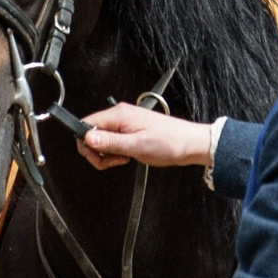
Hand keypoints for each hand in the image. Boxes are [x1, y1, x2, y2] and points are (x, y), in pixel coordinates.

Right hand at [77, 104, 214, 170]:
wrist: (190, 143)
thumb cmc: (170, 142)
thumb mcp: (136, 146)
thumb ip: (110, 142)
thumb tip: (87, 138)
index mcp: (119, 115)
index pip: (87, 125)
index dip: (87, 144)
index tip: (97, 157)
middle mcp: (120, 114)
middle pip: (92, 132)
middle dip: (97, 151)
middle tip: (111, 162)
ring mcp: (125, 121)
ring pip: (102, 138)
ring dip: (107, 153)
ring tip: (122, 159)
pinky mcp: (130, 129)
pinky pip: (113, 140)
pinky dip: (116, 151)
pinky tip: (126, 156)